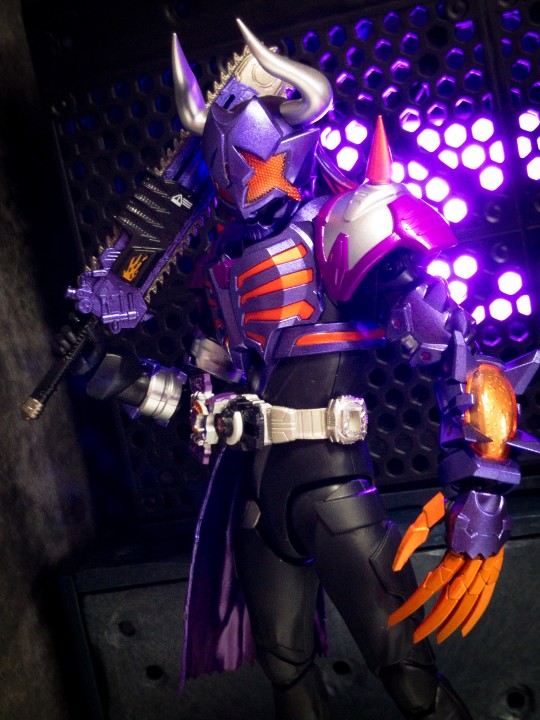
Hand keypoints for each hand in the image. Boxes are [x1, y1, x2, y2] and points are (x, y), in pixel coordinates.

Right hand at [52, 313, 103, 374]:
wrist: (89, 369)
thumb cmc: (95, 355)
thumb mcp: (98, 343)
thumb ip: (95, 334)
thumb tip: (91, 325)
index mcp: (80, 331)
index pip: (73, 319)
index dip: (72, 317)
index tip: (73, 318)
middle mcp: (71, 335)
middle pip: (64, 328)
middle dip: (68, 333)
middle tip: (74, 340)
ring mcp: (64, 343)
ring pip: (58, 336)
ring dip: (63, 341)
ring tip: (69, 347)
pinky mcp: (59, 351)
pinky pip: (54, 346)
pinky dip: (58, 348)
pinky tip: (64, 352)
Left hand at [388, 492, 504, 643]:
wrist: (485, 489)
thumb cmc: (454, 501)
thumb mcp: (429, 515)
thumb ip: (411, 539)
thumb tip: (395, 566)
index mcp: (456, 550)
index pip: (431, 585)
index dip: (414, 603)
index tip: (398, 617)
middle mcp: (473, 562)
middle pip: (451, 599)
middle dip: (432, 620)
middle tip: (416, 635)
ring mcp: (486, 566)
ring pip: (469, 602)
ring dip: (453, 622)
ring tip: (438, 636)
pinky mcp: (494, 566)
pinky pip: (486, 596)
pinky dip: (475, 614)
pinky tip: (464, 628)